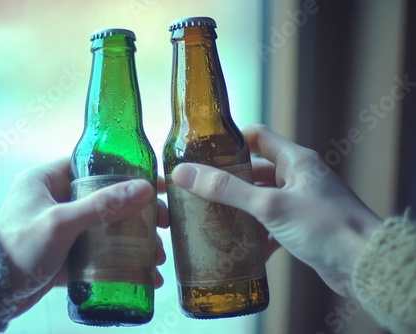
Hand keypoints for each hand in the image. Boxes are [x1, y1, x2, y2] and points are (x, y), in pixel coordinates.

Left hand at [0, 157, 167, 315]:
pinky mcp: (65, 252)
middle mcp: (55, 199)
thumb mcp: (60, 222)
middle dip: (138, 213)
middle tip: (164, 223)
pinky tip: (143, 274)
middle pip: (107, 198)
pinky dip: (120, 260)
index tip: (156, 183)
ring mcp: (61, 227)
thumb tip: (144, 188)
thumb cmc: (16, 249)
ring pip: (106, 226)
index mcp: (47, 178)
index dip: (128, 171)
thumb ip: (102, 205)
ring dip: (133, 240)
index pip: (95, 165)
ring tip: (157, 256)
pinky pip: (99, 250)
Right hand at [171, 124, 381, 296]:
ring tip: (213, 218)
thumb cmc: (326, 226)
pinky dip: (257, 234)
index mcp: (295, 160)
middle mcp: (299, 177)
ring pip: (262, 200)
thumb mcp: (270, 205)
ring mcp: (301, 202)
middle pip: (255, 171)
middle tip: (201, 190)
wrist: (364, 265)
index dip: (232, 141)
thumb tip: (186, 173)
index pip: (258, 137)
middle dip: (229, 182)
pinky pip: (272, 225)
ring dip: (241, 210)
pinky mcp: (303, 227)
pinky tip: (242, 247)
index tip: (206, 150)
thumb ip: (227, 189)